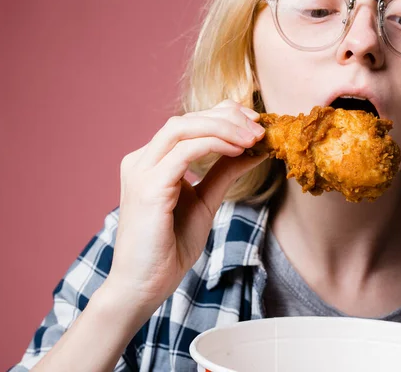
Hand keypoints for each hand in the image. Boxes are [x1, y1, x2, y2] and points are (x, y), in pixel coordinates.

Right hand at [103, 100, 266, 316]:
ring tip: (253, 138)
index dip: (223, 115)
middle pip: (186, 119)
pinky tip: (237, 151)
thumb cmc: (169, 248)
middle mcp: (141, 160)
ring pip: (183, 128)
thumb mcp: (204, 202)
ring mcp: (141, 172)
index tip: (255, 124)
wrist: (143, 286)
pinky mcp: (147, 187)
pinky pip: (183, 152)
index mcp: (151, 162)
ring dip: (223, 128)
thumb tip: (255, 150)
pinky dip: (213, 144)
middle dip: (227, 118)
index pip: (188, 122)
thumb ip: (224, 173)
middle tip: (260, 128)